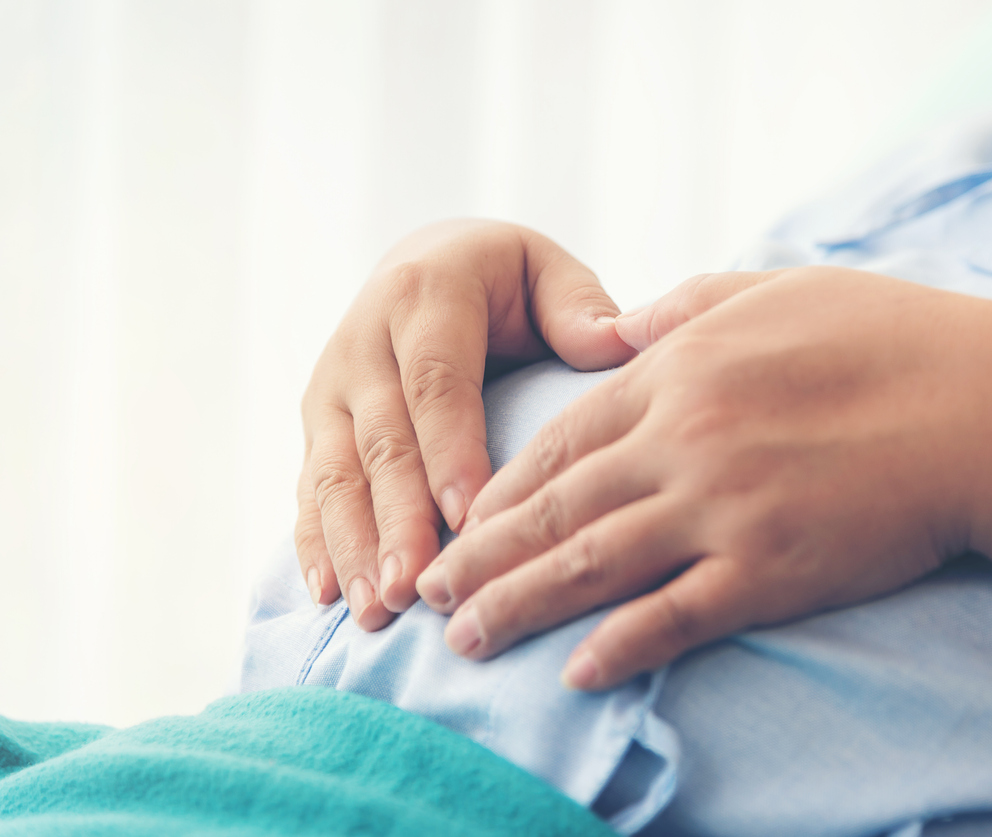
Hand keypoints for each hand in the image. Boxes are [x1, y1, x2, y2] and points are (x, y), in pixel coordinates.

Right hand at [297, 220, 635, 628]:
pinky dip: (317, 543)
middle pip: (382, 441)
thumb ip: (577, 307)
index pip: (436, 382)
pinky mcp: (317, 425)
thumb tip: (619, 342)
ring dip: (353, 546)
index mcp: (424, 295)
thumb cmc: (505, 282)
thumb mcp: (544, 272)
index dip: (450, 452)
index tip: (471, 522)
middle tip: (415, 589)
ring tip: (376, 611)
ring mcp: (331, 388)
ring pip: (336, 474)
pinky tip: (331, 595)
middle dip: (397, 521)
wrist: (421, 264)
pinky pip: (311, 488)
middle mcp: (363, 340)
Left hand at [417, 267, 991, 687]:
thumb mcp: (775, 288)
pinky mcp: (771, 570)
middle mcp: (682, 441)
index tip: (461, 520)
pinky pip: (675, 616)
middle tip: (427, 594)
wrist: (987, 407)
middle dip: (482, 556)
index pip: (561, 439)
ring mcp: (722, 509)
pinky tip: (578, 671)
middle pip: (555, 510)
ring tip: (468, 640)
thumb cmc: (889, 336)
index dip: (501, 488)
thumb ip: (682, 306)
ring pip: (593, 567)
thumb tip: (616, 328)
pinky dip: (620, 645)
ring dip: (521, 606)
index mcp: (677, 371)